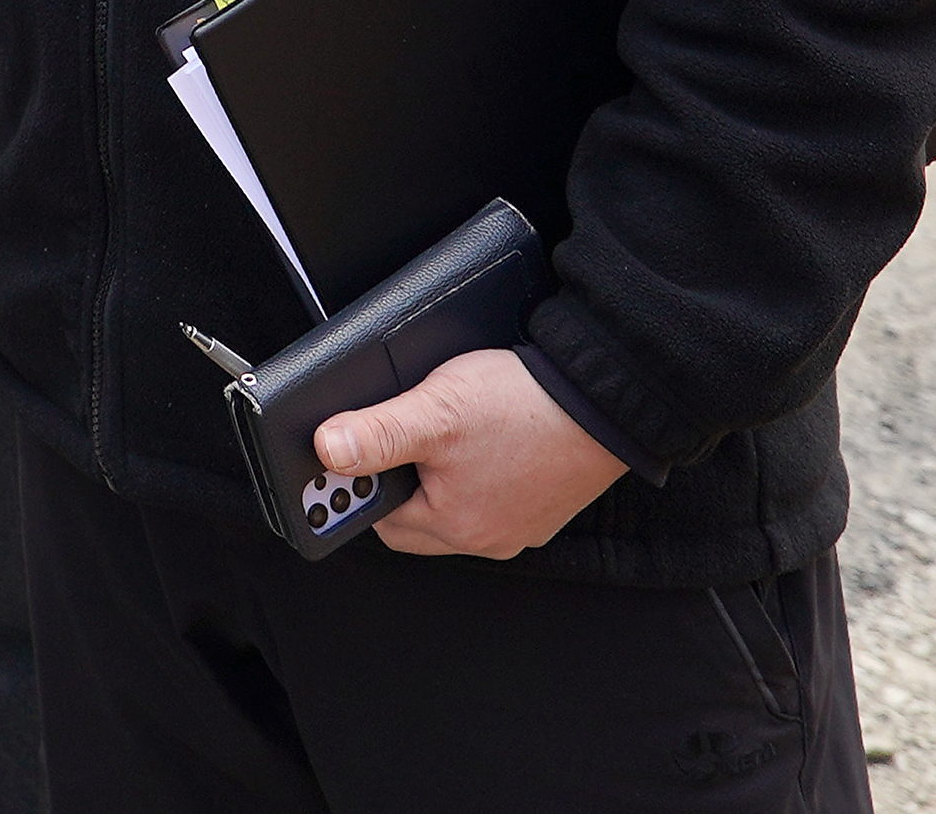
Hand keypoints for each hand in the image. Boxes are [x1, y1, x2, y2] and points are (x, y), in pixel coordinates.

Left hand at [313, 347, 626, 558]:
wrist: (608, 399)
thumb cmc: (528, 407)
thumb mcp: (436, 411)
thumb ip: (377, 433)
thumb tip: (327, 449)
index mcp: (456, 525)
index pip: (380, 519)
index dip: (356, 486)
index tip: (342, 455)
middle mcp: (489, 536)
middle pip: (415, 517)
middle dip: (393, 480)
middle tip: (386, 437)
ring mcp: (521, 523)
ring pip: (453, 506)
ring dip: (434, 476)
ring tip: (433, 432)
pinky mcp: (544, 504)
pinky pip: (491, 495)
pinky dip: (474, 472)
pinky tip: (476, 438)